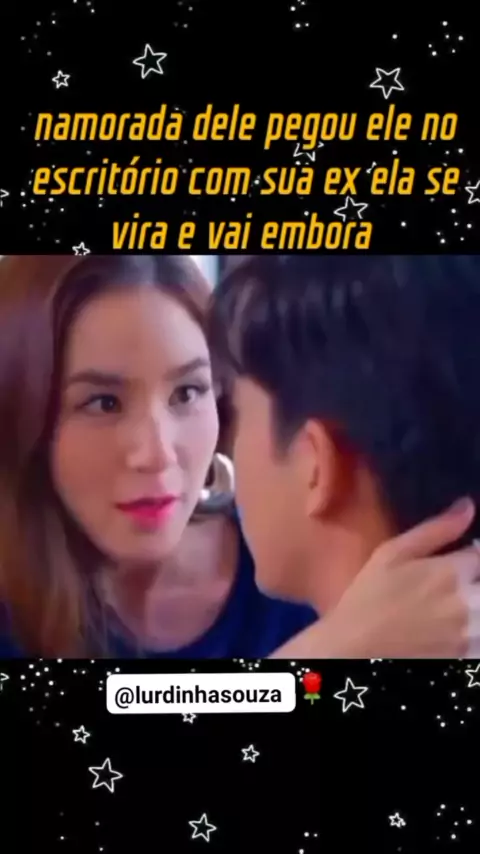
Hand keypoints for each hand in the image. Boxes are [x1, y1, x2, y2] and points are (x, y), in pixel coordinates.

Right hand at [271, 498, 479, 657]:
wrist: (355, 648)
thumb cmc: (369, 596)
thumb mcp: (392, 553)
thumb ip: (435, 530)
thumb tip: (468, 506)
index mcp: (452, 571)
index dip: (471, 557)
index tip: (458, 563)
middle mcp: (468, 601)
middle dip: (472, 581)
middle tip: (447, 586)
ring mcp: (469, 634)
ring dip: (472, 606)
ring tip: (444, 608)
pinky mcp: (464, 656)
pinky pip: (479, 640)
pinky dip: (471, 631)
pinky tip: (446, 628)